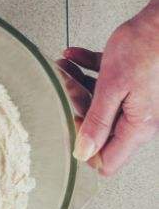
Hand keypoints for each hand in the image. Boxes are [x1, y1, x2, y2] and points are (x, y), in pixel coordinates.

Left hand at [63, 0, 158, 175]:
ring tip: (63, 68)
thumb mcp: (113, 87)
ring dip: (78, 85)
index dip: (84, 149)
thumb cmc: (146, 47)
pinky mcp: (134, 80)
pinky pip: (106, 82)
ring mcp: (137, 99)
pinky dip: (89, 70)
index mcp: (137, 126)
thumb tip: (83, 153)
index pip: (107, 161)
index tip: (71, 124)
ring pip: (99, 103)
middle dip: (77, 108)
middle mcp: (139, 117)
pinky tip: (73, 56)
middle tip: (65, 88)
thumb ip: (97, 121)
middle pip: (98, 129)